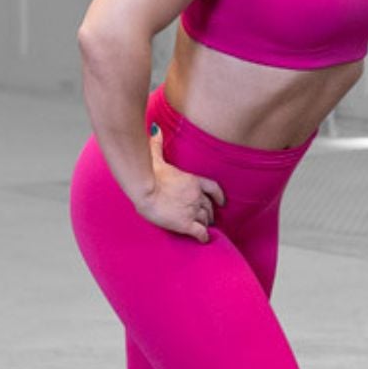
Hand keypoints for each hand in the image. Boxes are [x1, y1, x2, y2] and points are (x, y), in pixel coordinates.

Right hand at [135, 126, 225, 241]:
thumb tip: (155, 128)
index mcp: (192, 181)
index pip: (213, 188)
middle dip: (210, 213)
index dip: (219, 196)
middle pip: (209, 207)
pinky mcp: (186, 224)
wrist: (145, 191)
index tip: (222, 201)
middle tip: (207, 218)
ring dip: (206, 224)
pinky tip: (203, 239)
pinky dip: (204, 237)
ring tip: (203, 228)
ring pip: (206, 219)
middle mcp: (196, 195)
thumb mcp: (157, 158)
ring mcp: (192, 210)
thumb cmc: (150, 175)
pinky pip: (201, 232)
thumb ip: (157, 145)